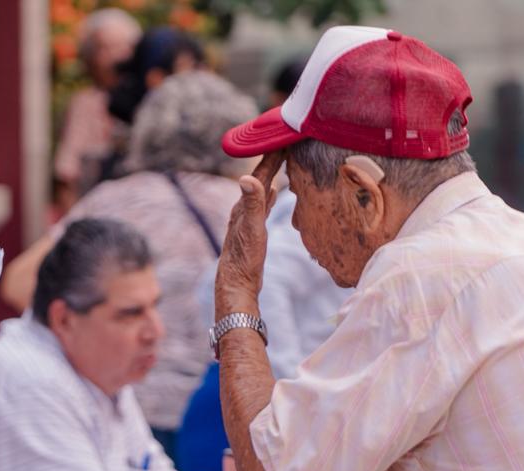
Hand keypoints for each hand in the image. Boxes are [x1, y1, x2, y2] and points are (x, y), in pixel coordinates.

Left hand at [214, 149, 282, 314]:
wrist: (237, 283)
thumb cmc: (244, 259)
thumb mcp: (252, 230)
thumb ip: (252, 204)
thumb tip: (247, 178)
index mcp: (244, 205)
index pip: (261, 173)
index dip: (272, 154)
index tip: (284, 135)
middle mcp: (244, 208)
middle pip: (261, 177)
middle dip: (273, 158)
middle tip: (286, 139)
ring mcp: (247, 217)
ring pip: (263, 189)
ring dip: (273, 174)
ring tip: (283, 160)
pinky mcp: (252, 228)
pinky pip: (263, 204)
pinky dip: (270, 194)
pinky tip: (276, 191)